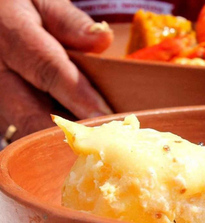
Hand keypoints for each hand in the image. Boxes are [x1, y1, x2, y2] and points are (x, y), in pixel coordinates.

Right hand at [0, 0, 113, 142]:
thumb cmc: (18, 7)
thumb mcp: (41, 0)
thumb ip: (70, 21)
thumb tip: (103, 39)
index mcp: (9, 35)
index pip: (48, 69)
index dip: (79, 95)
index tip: (106, 114)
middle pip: (34, 114)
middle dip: (73, 131)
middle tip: (108, 139)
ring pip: (29, 128)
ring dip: (64, 139)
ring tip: (99, 141)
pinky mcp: (0, 113)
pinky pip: (26, 130)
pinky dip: (53, 137)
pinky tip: (81, 137)